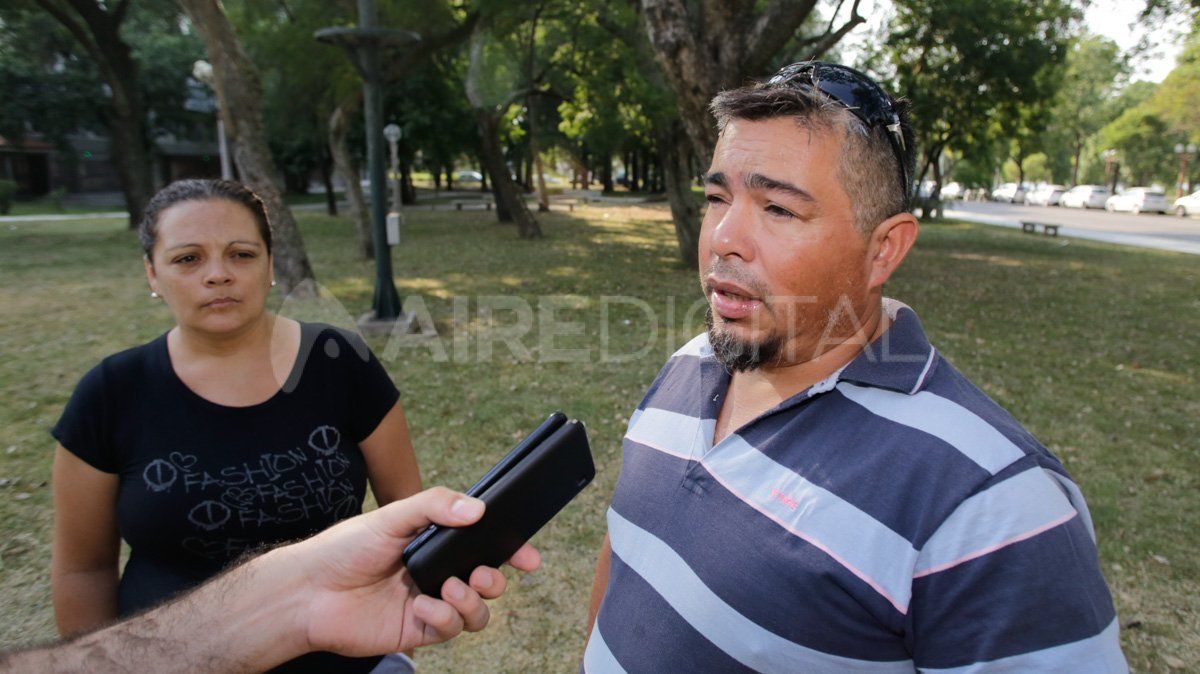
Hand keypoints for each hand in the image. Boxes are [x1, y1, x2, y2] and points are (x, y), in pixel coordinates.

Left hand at [278, 487, 540, 656]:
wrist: (308, 592)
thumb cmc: (344, 548)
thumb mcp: (391, 516)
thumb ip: (434, 506)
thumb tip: (478, 510)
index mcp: (435, 542)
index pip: (483, 544)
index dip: (511, 551)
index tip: (529, 557)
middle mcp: (437, 572)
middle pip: (488, 580)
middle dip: (496, 579)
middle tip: (483, 574)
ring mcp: (430, 602)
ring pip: (477, 611)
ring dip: (473, 601)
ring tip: (452, 589)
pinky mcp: (417, 630)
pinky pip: (451, 629)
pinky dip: (446, 618)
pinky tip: (425, 607)